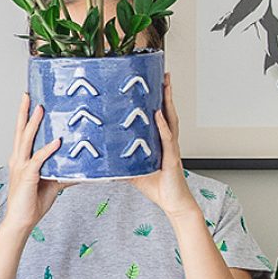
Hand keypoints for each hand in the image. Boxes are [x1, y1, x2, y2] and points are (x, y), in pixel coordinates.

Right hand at [0, 93, 64, 235]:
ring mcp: (21, 167)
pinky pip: (38, 159)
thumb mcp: (53, 184)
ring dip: (33, 124)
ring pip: (26, 140)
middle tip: (28, 94)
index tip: (30, 101)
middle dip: (24, 112)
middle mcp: (18, 160)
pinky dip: (48, 149)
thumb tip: (82, 170)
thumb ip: (65, 173)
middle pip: (20, 131)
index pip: (23, 134)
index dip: (26, 117)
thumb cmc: (33, 203)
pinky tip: (56, 141)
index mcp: (22, 160)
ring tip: (40, 109)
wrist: (22, 221)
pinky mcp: (28, 177)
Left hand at [129, 74, 198, 219]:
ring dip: (168, 102)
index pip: (160, 116)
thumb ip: (122, 162)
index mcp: (160, 142)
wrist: (173, 203)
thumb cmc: (158, 187)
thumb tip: (104, 158)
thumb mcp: (133, 171)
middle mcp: (168, 141)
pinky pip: (167, 139)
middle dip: (166, 93)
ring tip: (165, 85)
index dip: (158, 100)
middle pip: (168, 112)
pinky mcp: (172, 158)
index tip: (154, 83)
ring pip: (171, 120)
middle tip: (163, 75)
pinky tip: (158, 114)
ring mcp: (171, 148)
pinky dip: (163, 125)